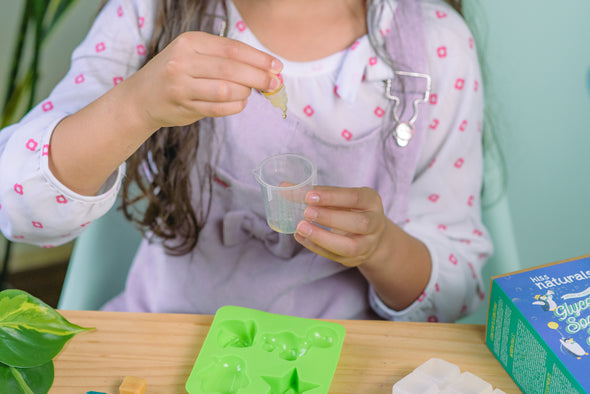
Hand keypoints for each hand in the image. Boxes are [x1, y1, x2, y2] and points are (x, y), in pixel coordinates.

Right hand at [125, 31, 282, 129]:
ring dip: (245, 93)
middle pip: (231, 69)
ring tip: (250, 93)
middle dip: (258, 77)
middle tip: (275, 83)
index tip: (277, 66)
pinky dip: (235, 107)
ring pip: (226, 90)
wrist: (142, 97)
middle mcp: (183, 61)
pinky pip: (218, 109)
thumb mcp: (195, 54)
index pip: (232, 49)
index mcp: (190, 42)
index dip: (259, 58)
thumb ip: (225, 59)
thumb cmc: (178, 73)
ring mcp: (181, 85)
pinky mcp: (183, 107)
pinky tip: (240, 104)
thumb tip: (266, 68)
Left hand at [294, 186, 390, 267]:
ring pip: (349, 246)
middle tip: (306, 212)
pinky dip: (315, 247)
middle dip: (330, 218)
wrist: (371, 234)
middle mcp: (375, 224)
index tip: (309, 196)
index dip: (332, 197)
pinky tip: (300, 237)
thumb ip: (316, 192)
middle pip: (359, 223)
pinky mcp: (354, 259)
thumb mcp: (340, 197)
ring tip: (301, 228)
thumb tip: (284, 186)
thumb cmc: (350, 209)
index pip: (355, 198)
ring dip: (322, 237)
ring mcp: (367, 244)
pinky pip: (335, 256)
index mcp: (371, 201)